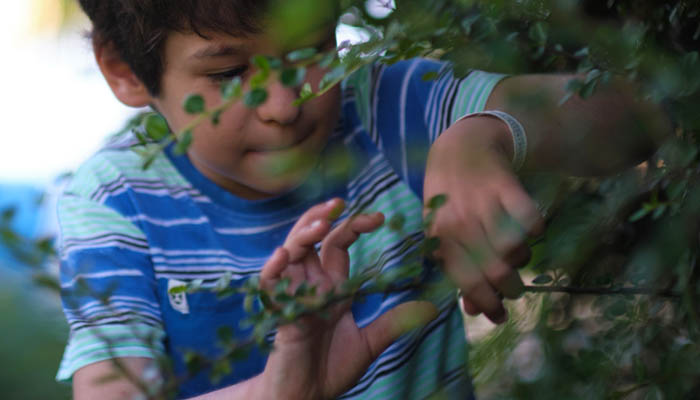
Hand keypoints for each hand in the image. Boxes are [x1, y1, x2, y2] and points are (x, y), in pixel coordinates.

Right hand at [256, 198, 437, 399]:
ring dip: (302, 235)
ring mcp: (293, 296)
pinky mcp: (280, 314)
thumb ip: (394, 322)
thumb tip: (431, 307)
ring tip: (320, 224)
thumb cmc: (331, 368)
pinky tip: (283, 256)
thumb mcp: (370, 343)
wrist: (307, 397)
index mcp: (333, 286)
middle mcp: (312, 284)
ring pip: (290, 253)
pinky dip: (273, 269)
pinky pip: (269, 286)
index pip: (340, 244)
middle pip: (310, 239)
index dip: (355, 226)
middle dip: (321, 217)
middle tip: (338, 203)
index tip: (379, 218)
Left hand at [424, 116, 543, 323]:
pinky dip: (536, 231)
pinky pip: (533, 222)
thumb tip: (474, 310)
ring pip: (516, 250)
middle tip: (513, 289)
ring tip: (516, 254)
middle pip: (497, 272)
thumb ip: (455, 270)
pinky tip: (528, 227)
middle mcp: (461, 222)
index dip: (487, 304)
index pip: (467, 282)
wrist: (460, 147)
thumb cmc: (447, 197)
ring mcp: (485, 204)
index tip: (499, 317)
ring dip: (522, 259)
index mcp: (440, 237)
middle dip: (511, 289)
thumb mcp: (442, 233)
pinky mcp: (508, 187)